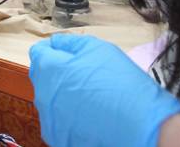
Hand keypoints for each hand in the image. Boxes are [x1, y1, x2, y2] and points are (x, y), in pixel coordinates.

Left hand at [29, 34, 179, 146]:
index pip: (38, 52)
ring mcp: (50, 120)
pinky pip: (58, 121)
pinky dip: (68, 116)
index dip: (51, 48)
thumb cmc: (120, 83)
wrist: (141, 126)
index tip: (65, 51)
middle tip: (83, 74)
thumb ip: (70, 42)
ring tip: (89, 96)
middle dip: (57, 71)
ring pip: (50, 100)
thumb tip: (55, 42)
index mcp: (49, 69)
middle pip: (42, 76)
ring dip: (62, 94)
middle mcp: (43, 95)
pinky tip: (89, 114)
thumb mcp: (97, 48)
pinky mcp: (59, 138)